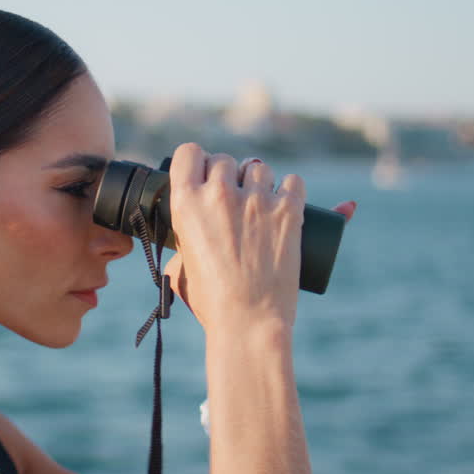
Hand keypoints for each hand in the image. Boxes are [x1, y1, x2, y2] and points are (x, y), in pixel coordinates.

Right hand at [161, 144, 355, 328]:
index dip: (197, 160)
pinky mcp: (288, 211)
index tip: (204, 173)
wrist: (249, 321)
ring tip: (260, 206)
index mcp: (186, 204)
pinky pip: (293, 181)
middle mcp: (220, 195)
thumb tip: (186, 244)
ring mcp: (256, 200)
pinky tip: (287, 204)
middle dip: (229, 174)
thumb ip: (181, 248)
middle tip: (234, 198)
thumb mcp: (181, 270)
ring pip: (258, 167)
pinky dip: (290, 190)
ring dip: (259, 181)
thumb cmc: (211, 303)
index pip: (188, 152)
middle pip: (224, 159)